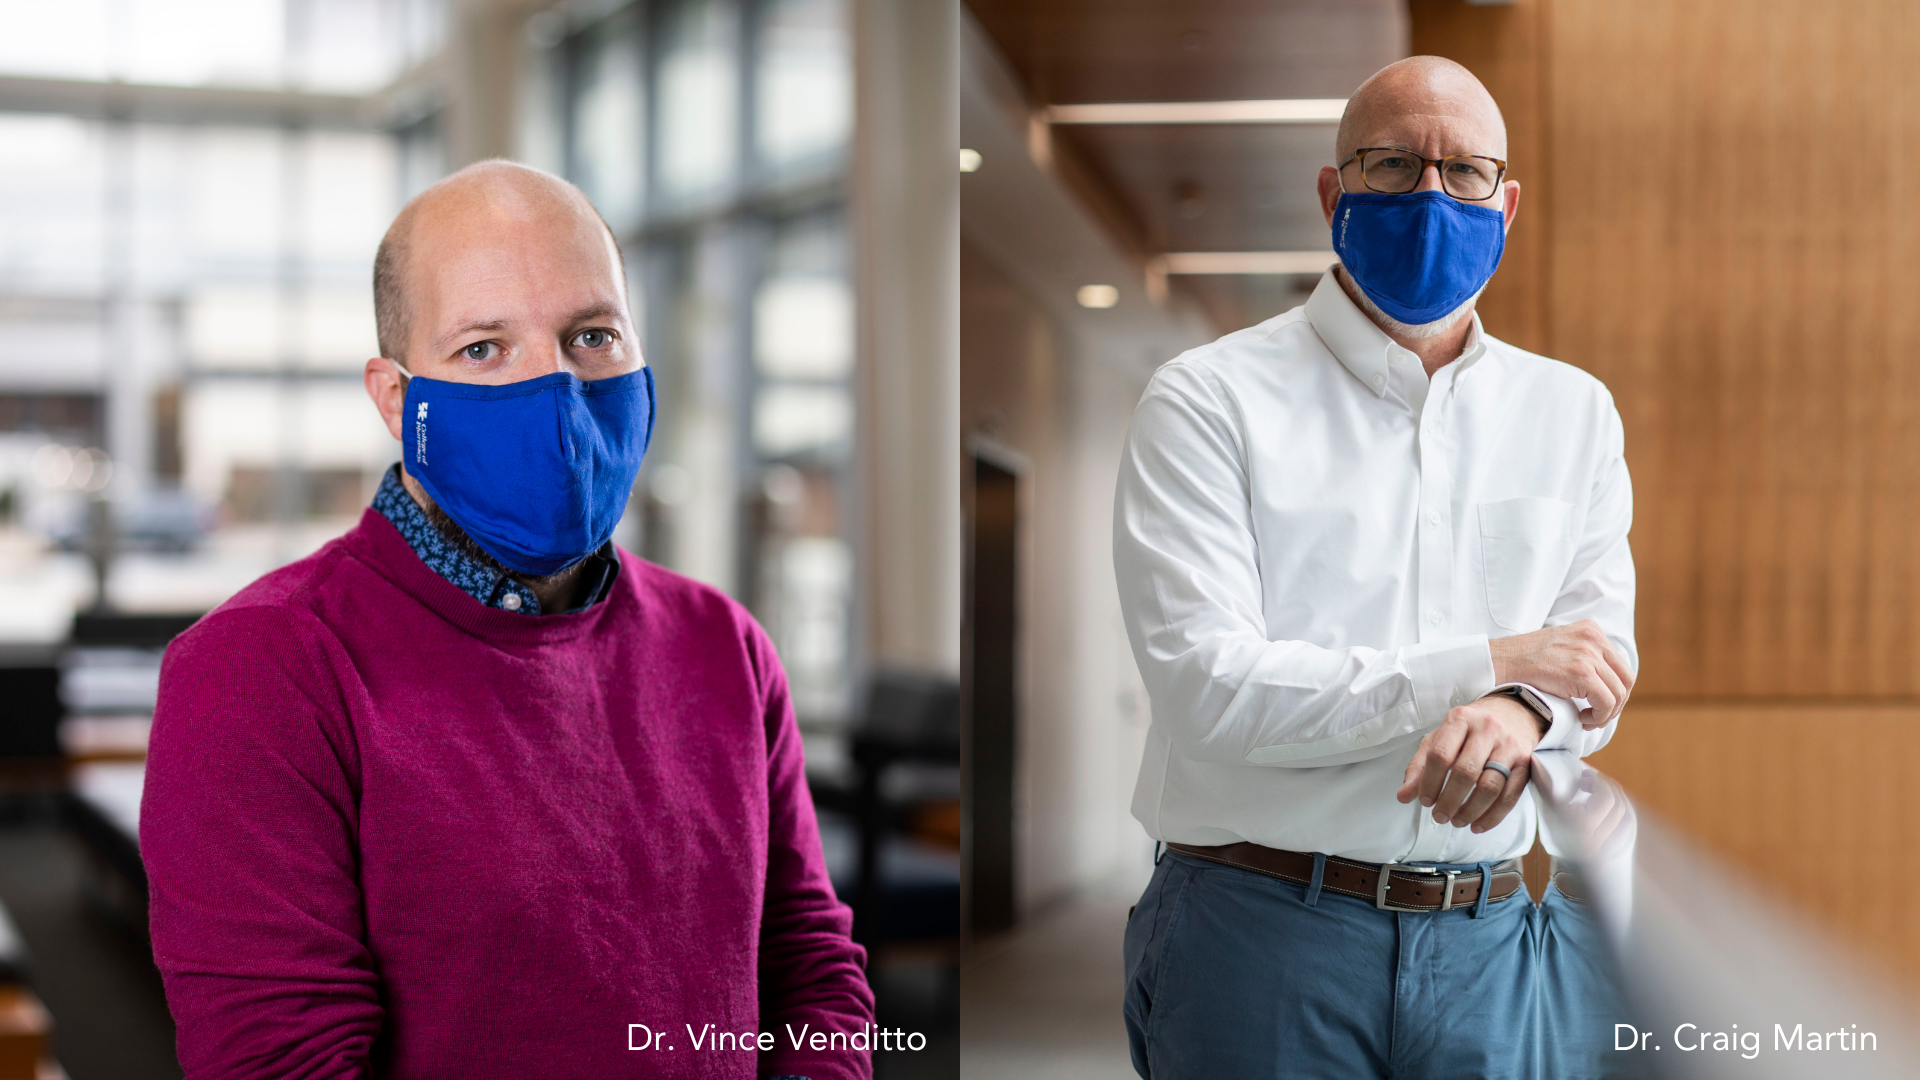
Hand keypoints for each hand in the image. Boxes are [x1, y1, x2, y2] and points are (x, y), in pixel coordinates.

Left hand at [1395, 694, 1541, 833]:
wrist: (1513, 713)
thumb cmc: (1469, 730)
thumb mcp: (1440, 738)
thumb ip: (1420, 766)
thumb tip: (1404, 796)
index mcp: (1459, 719)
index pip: (1440, 755)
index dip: (1430, 783)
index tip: (1425, 801)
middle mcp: (1486, 729)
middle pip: (1466, 772)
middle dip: (1450, 801)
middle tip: (1439, 816)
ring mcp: (1509, 746)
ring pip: (1490, 787)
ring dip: (1471, 811)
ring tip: (1457, 821)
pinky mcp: (1526, 763)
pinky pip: (1510, 796)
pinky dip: (1493, 816)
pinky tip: (1478, 825)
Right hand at [1488, 619, 1632, 728]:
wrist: (1502, 661)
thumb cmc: (1525, 660)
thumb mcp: (1561, 646)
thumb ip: (1584, 655)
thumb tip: (1604, 683)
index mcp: (1591, 630)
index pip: (1620, 665)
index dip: (1615, 690)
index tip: (1599, 704)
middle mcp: (1594, 639)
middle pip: (1626, 679)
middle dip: (1616, 703)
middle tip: (1598, 716)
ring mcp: (1588, 655)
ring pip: (1618, 694)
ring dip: (1606, 713)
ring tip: (1587, 719)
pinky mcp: (1582, 673)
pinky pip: (1606, 702)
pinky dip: (1598, 716)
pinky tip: (1582, 718)